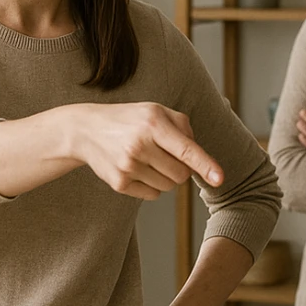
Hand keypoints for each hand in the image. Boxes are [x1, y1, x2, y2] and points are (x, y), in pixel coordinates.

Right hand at [70, 102, 223, 199]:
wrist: (85, 130)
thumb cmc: (129, 119)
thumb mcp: (155, 111)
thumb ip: (183, 126)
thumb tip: (200, 157)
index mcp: (153, 123)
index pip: (186, 149)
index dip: (205, 165)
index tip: (220, 178)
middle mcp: (139, 145)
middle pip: (181, 174)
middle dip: (182, 170)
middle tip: (166, 156)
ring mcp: (128, 166)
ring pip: (168, 187)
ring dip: (166, 177)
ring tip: (149, 160)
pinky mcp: (119, 183)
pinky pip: (152, 195)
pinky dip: (151, 185)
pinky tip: (137, 169)